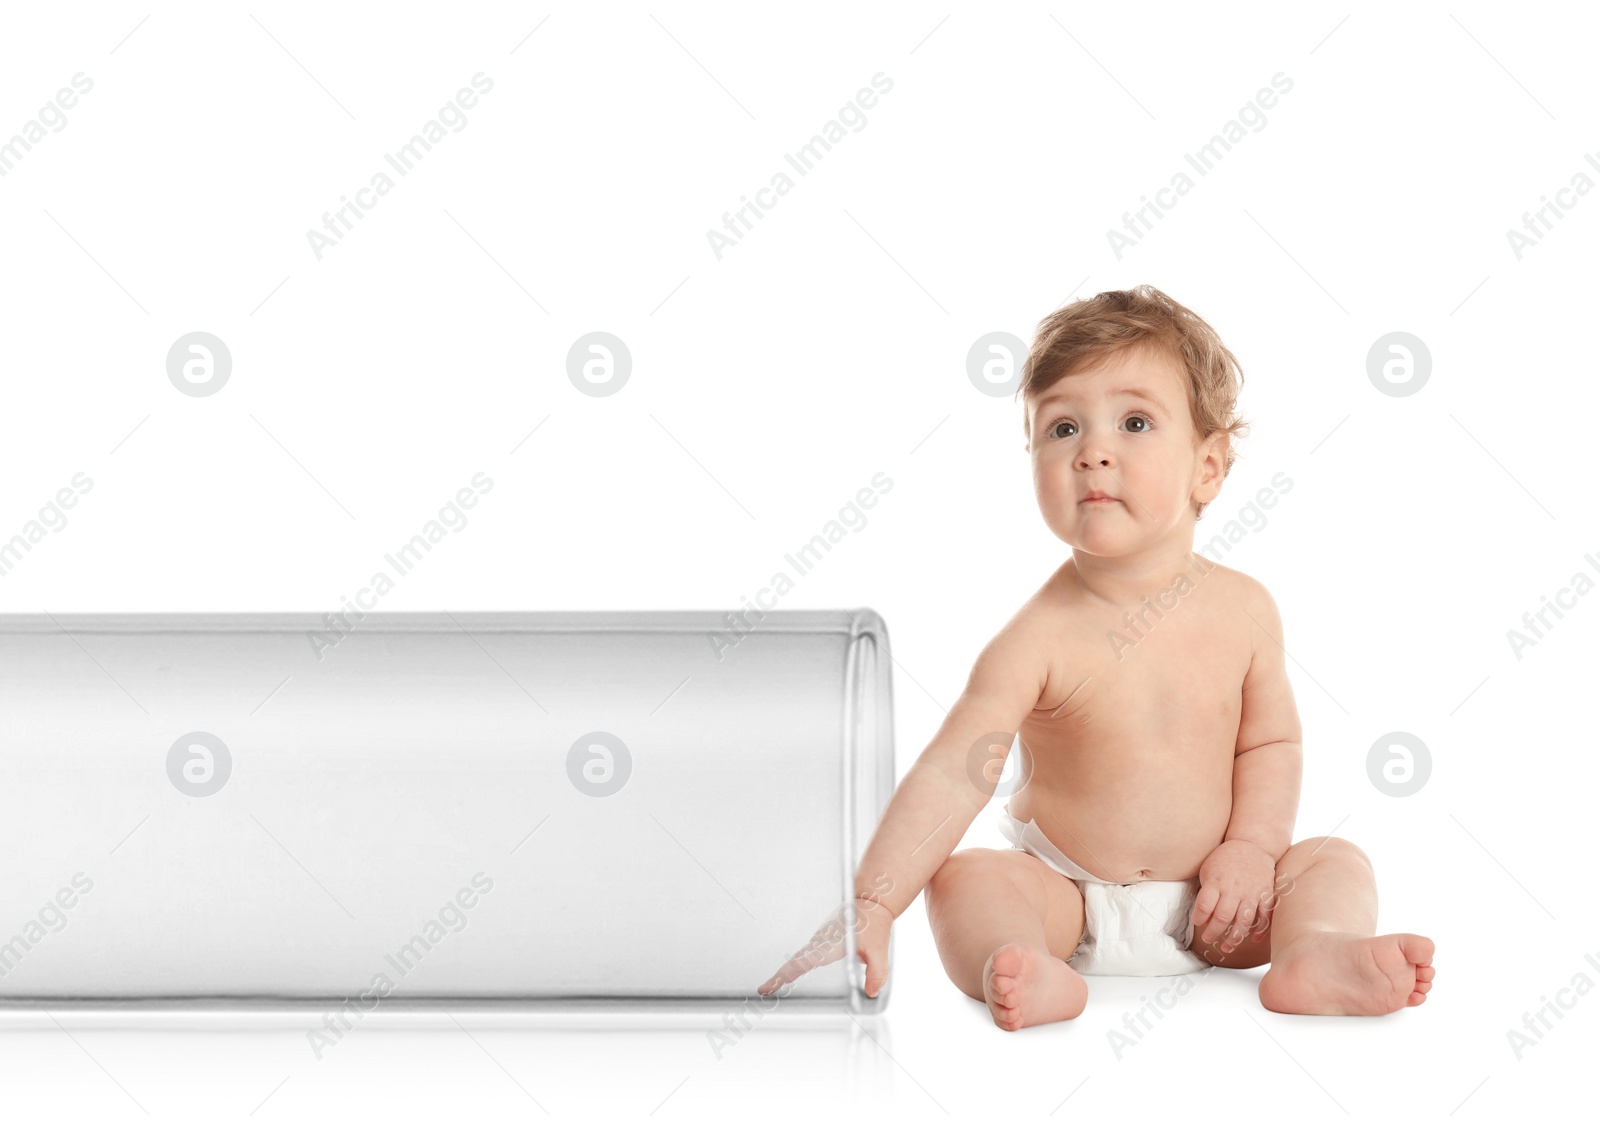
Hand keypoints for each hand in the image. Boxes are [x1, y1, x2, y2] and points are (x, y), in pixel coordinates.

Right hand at [758, 897, 893, 998]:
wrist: (872, 900)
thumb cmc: (875, 923)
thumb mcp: (880, 950)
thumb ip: (877, 974)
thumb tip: (871, 993)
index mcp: (830, 943)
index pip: (802, 962)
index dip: (784, 975)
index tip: (767, 986)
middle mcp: (821, 940)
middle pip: (795, 960)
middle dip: (779, 975)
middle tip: (763, 990)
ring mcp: (820, 937)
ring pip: (799, 955)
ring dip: (786, 969)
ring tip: (771, 986)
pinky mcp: (823, 936)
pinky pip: (806, 952)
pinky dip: (796, 963)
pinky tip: (792, 973)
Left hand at [1191, 839, 1278, 954]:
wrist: (1251, 844)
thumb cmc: (1225, 858)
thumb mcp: (1208, 869)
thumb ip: (1206, 891)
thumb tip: (1202, 916)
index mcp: (1216, 881)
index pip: (1205, 905)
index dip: (1199, 917)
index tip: (1197, 923)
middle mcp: (1234, 888)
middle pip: (1223, 917)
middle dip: (1213, 932)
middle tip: (1209, 940)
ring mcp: (1252, 892)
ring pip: (1244, 921)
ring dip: (1234, 938)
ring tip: (1226, 948)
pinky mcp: (1266, 894)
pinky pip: (1265, 916)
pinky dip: (1260, 930)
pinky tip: (1253, 939)